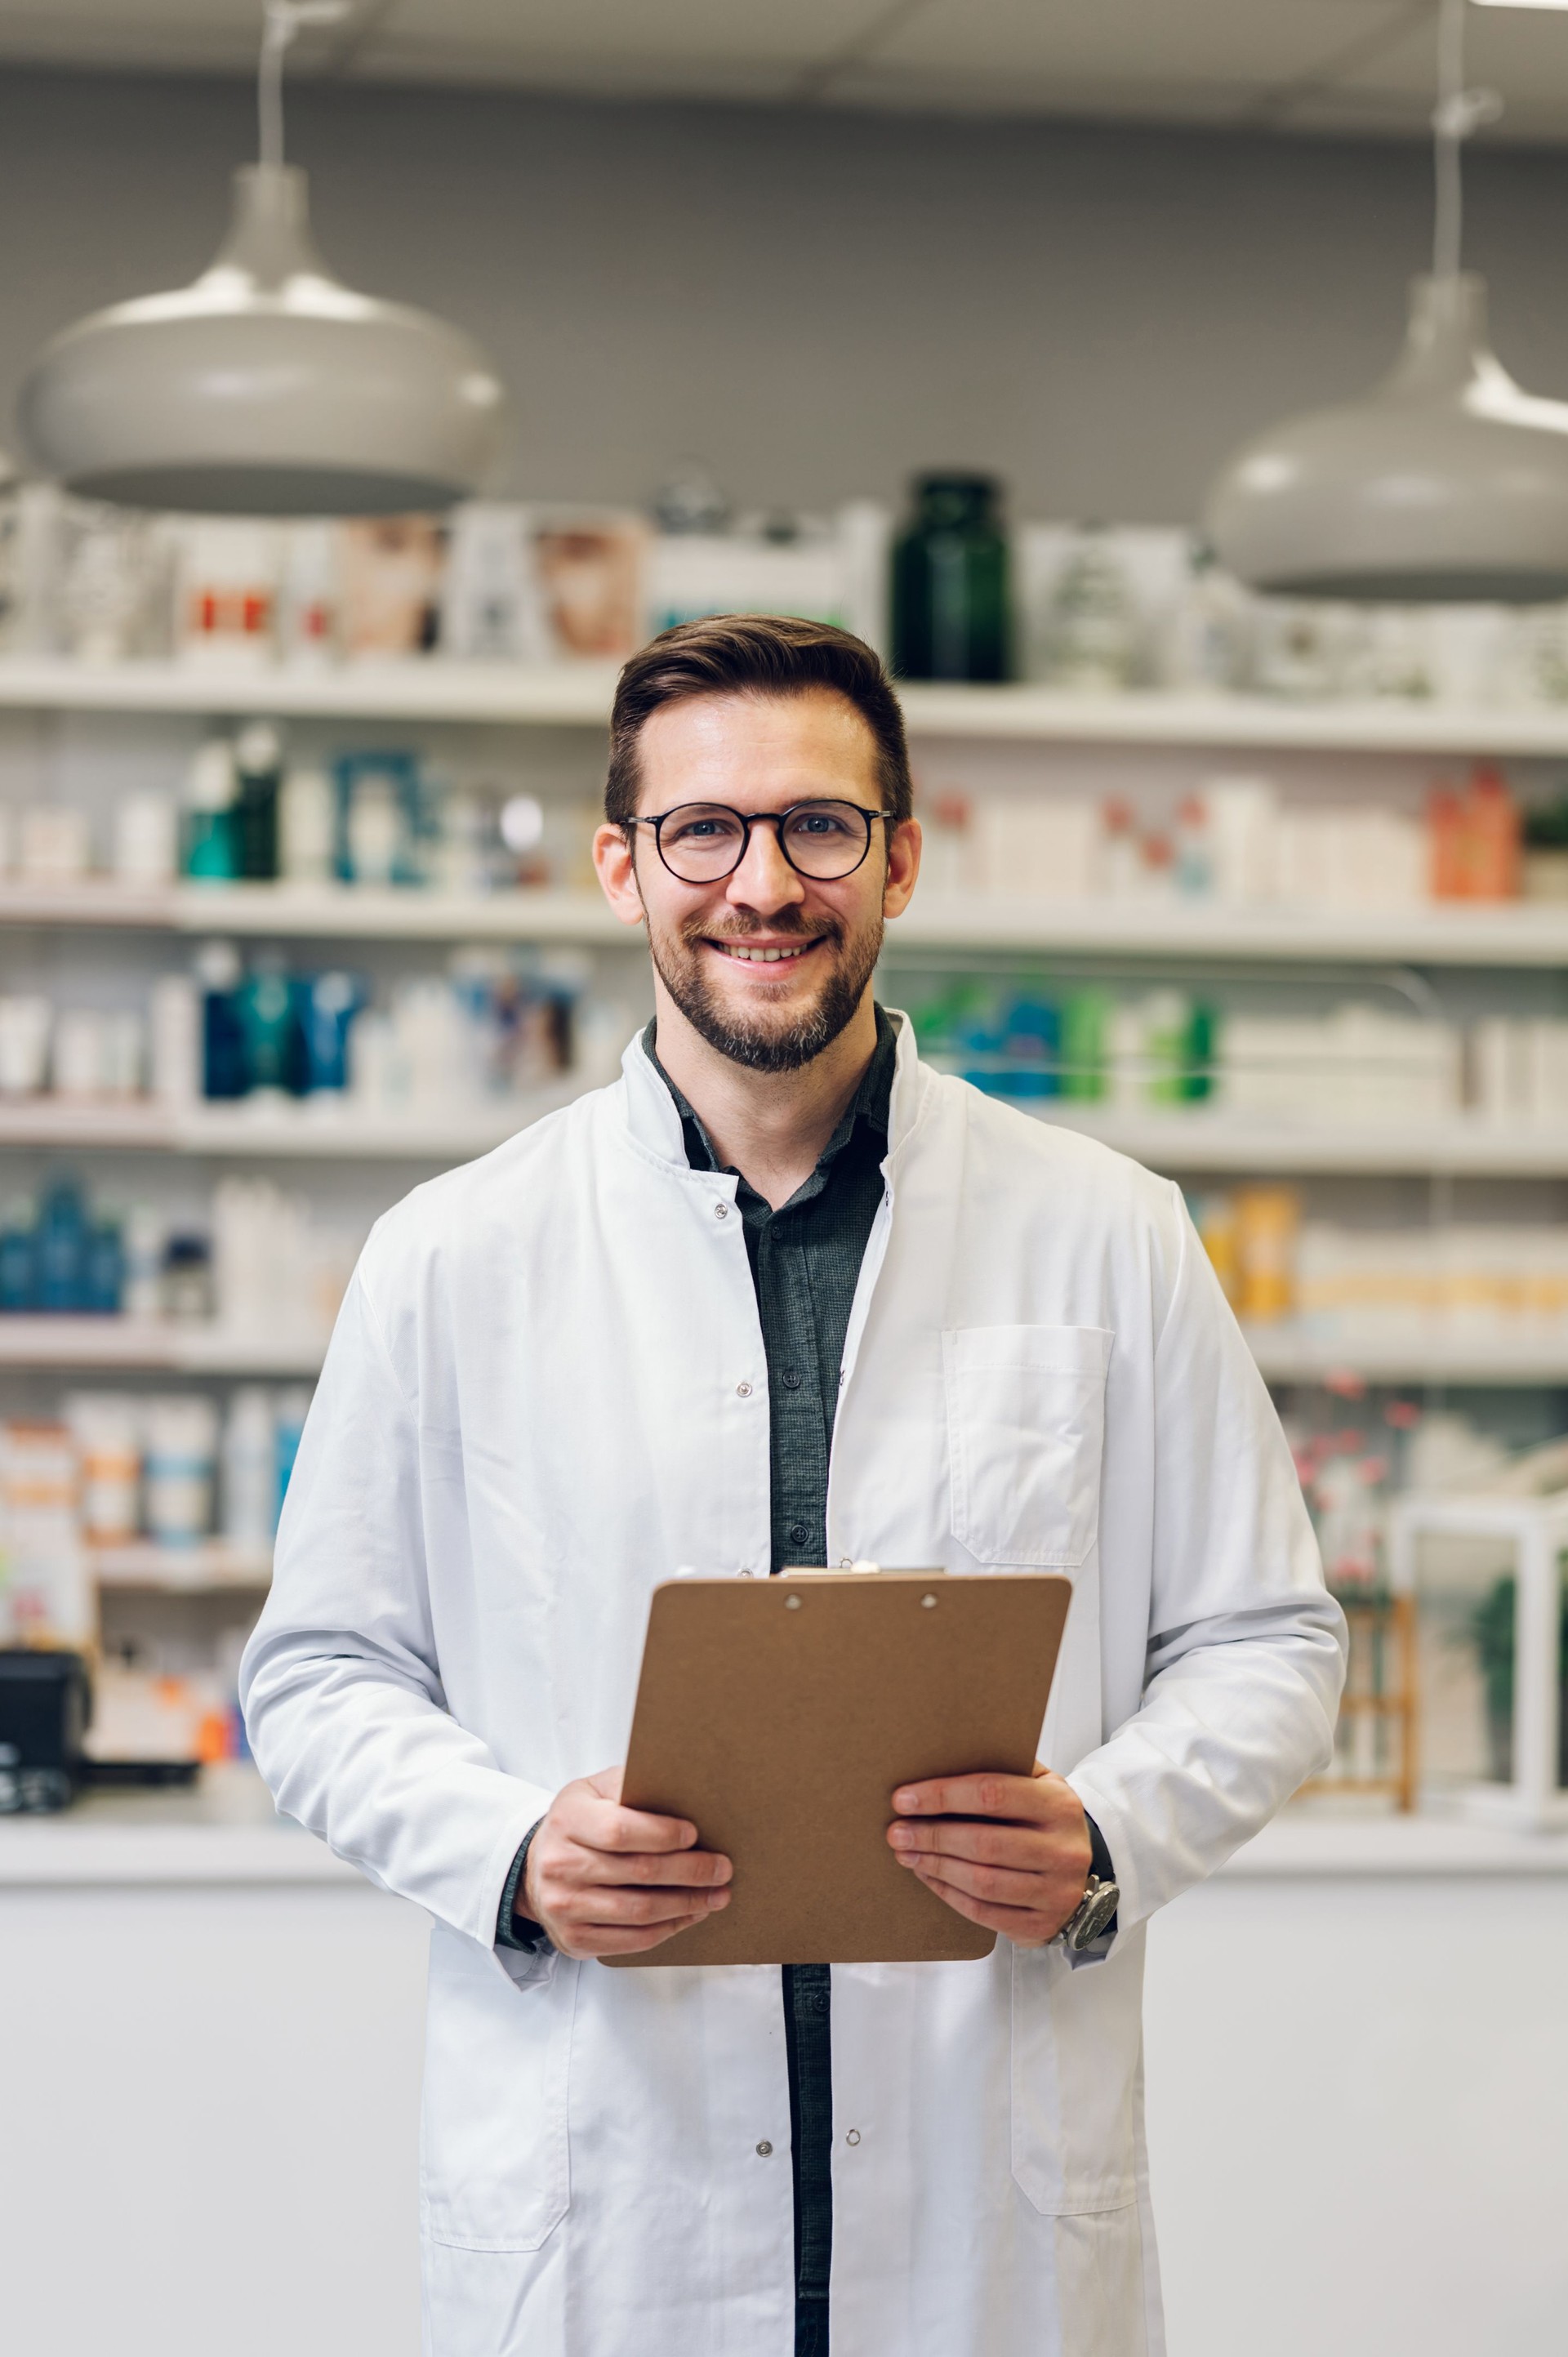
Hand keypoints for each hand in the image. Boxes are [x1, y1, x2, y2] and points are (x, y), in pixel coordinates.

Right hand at [522, 1766, 732, 1959]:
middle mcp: (560, 1865)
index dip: (662, 1834)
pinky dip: (669, 1928)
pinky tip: (690, 1914)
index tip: (695, 1834)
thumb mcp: (596, 1790)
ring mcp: (564, 1907)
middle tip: (722, 1868)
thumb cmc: (580, 1822)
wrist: (537, 1866)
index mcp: (567, 1819)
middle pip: (638, 1873)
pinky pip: (632, 1940)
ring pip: (639, 1911)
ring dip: (687, 1904)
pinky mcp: (574, 1939)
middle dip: (690, 1872)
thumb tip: (685, 1791)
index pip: (620, 1831)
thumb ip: (632, 1786)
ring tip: (716, 1894)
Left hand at [886, 1762, 1091, 1948]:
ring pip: (981, 1881)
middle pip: (983, 1842)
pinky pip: (983, 1912)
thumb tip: (940, 1758)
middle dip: (932, 1836)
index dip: (943, 1796)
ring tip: (906, 1853)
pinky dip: (947, 1893)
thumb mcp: (1039, 1786)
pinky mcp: (1040, 1925)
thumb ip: (1003, 1770)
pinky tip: (928, 1875)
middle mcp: (1063, 1850)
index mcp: (1059, 1805)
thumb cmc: (1047, 1823)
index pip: (992, 1794)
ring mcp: (1055, 1892)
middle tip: (897, 1831)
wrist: (1083, 1873)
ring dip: (935, 1866)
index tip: (905, 1798)